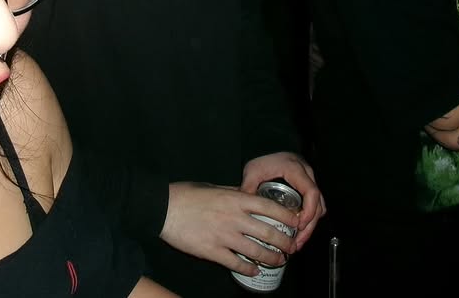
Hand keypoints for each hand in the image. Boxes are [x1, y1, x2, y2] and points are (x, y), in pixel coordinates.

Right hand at [160, 182, 298, 274]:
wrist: (162, 208)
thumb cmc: (187, 194)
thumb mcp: (214, 187)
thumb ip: (234, 192)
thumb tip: (249, 196)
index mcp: (236, 199)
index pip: (271, 208)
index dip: (288, 217)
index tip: (296, 222)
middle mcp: (234, 218)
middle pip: (269, 233)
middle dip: (285, 243)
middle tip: (292, 247)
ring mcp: (224, 236)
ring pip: (257, 251)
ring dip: (272, 258)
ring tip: (279, 261)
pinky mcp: (213, 252)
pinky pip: (237, 264)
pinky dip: (249, 269)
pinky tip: (254, 271)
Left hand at [239, 152, 325, 249]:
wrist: (268, 148)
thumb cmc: (263, 161)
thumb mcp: (253, 171)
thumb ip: (248, 187)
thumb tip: (242, 210)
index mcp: (295, 169)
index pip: (311, 192)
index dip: (309, 211)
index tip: (300, 225)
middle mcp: (307, 175)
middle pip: (318, 204)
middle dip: (310, 225)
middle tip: (298, 242)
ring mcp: (310, 181)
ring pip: (319, 207)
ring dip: (310, 225)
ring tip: (298, 242)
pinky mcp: (308, 188)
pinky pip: (315, 205)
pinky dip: (309, 219)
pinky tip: (298, 231)